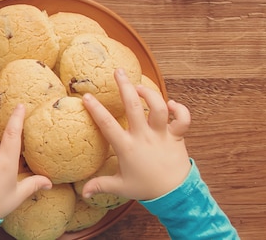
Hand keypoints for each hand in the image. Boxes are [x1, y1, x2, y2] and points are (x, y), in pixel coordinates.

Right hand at [81, 68, 191, 200]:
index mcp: (127, 147)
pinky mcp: (177, 136)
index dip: (96, 109)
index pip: (107, 125)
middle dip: (124, 86)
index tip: (86, 97)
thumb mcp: (120, 187)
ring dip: (149, 93)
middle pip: (134, 106)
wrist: (175, 194)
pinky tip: (171, 104)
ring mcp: (161, 135)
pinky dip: (180, 109)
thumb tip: (82, 192)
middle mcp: (144, 137)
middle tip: (118, 71)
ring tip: (139, 86)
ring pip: (158, 107)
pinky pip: (182, 119)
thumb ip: (100, 185)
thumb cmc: (146, 188)